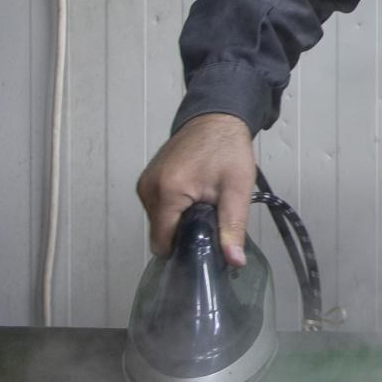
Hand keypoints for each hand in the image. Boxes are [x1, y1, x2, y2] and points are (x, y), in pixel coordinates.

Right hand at [135, 113, 256, 265]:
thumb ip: (233, 227)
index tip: (204, 247)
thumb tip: (235, 262)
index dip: (183, 250)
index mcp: (167, 192)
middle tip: (210, 222)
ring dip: (178, 221)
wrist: (216, 119)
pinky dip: (173, 209)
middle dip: (183, 235)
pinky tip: (193, 199)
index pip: (162, 242)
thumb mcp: (237, 190)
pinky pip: (157, 207)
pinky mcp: (146, 179)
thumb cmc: (229, 151)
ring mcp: (144, 183)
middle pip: (160, 233)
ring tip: (203, 207)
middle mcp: (148, 189)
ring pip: (158, 221)